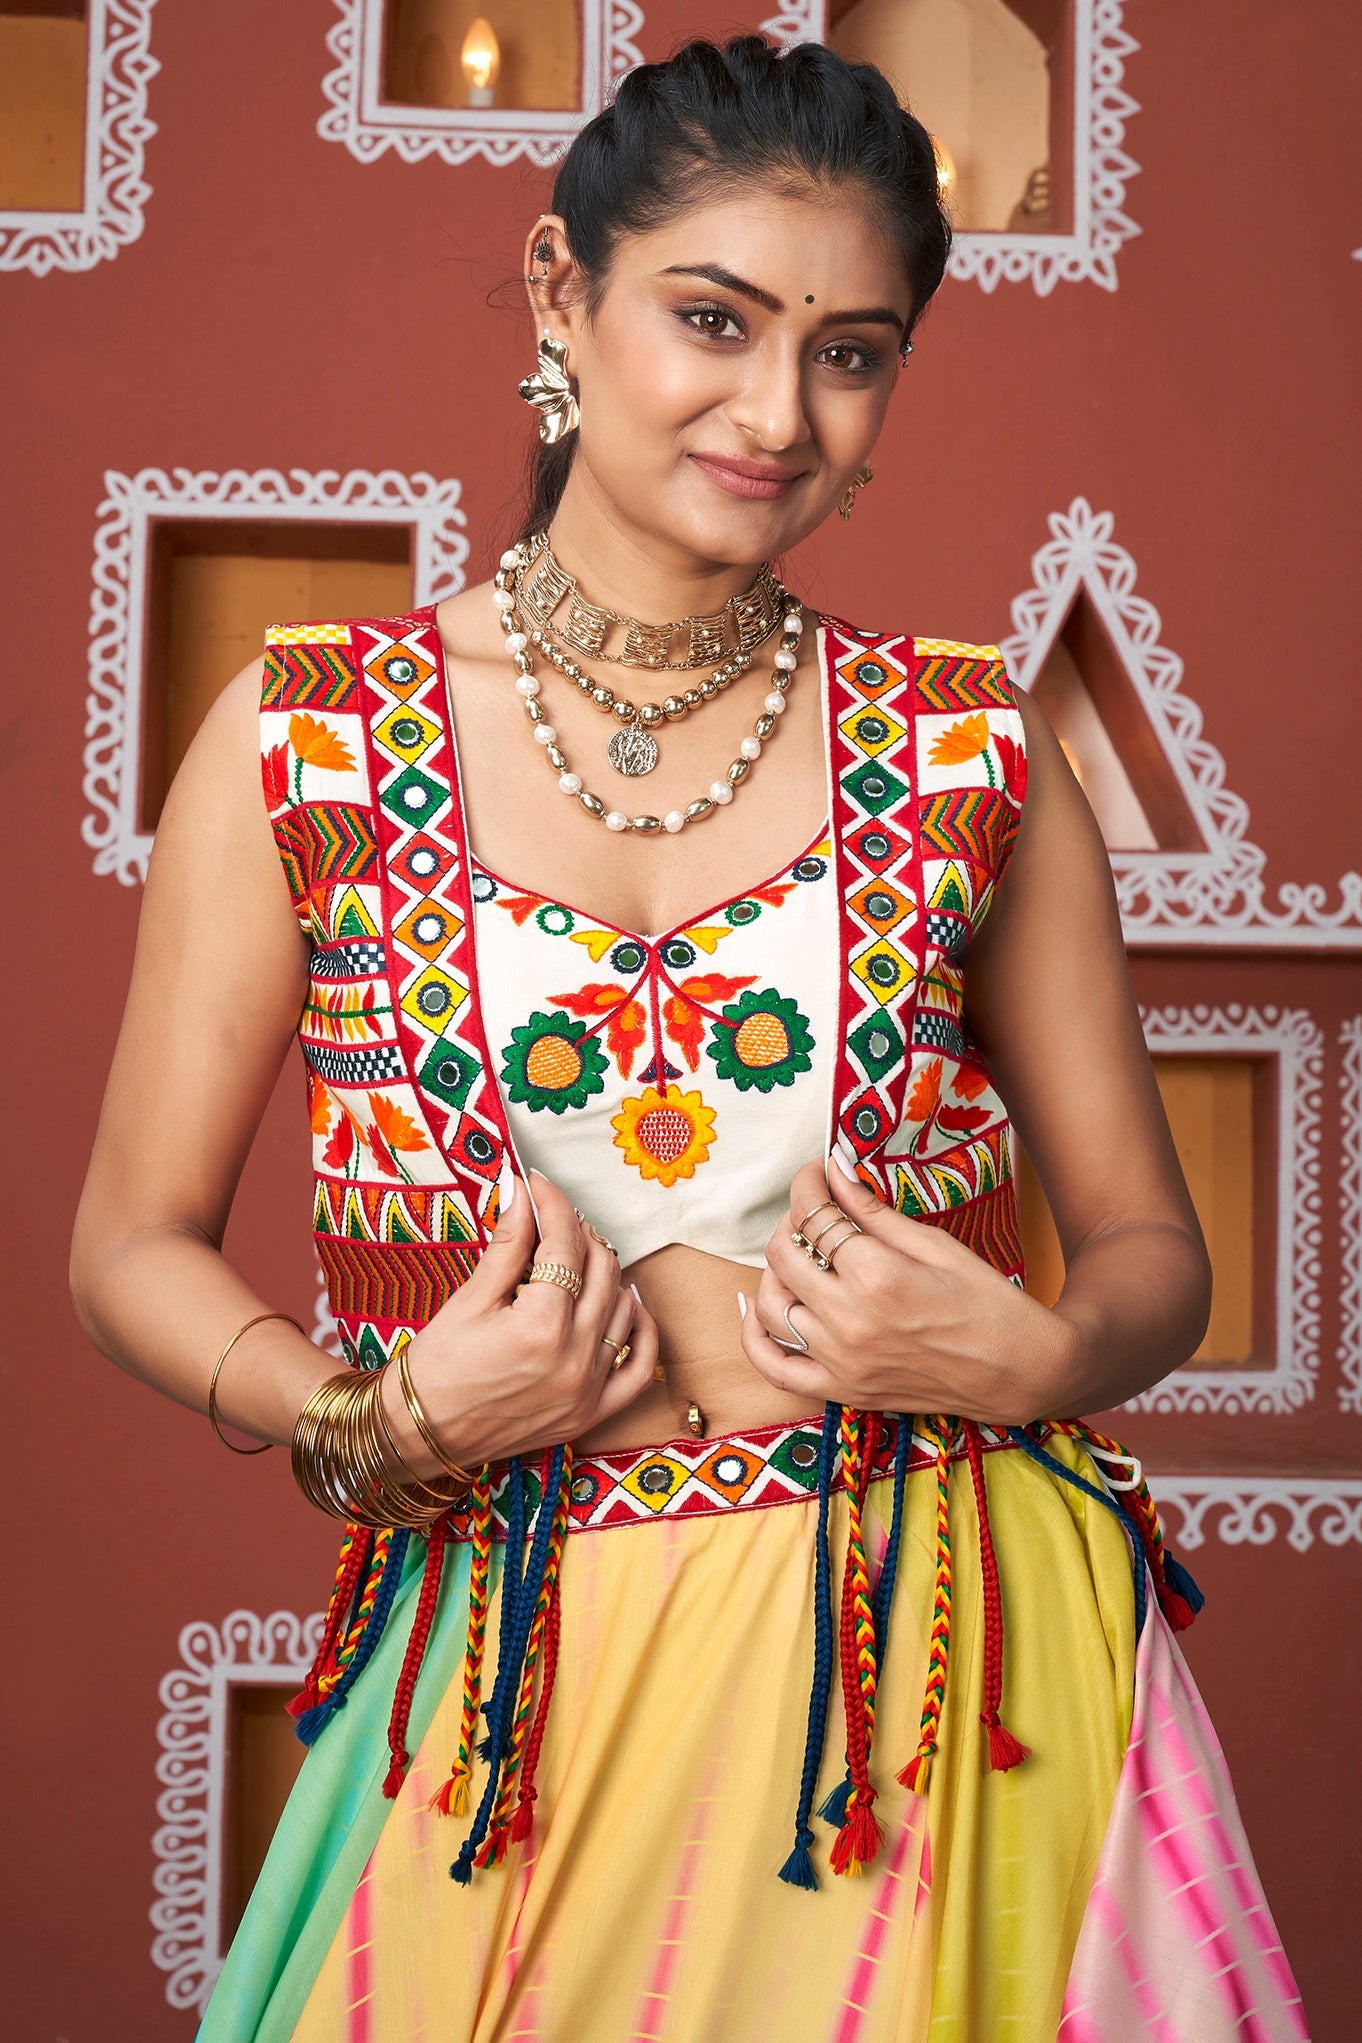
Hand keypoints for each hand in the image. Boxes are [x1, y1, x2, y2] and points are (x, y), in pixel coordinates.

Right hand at [382, 1168, 657, 1478]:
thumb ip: (508, 1243)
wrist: (419, 1435)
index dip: (553, 1204)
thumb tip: (521, 1192)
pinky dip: (639, 1330)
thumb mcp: (470, 1299)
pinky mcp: (591, 1414)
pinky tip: (625, 1303)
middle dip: (579, 1232)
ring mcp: (588, 1389)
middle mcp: (574, 1358)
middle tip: (554, 1217)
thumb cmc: (435, 1368)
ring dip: (607, 1272)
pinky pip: (639, 1368)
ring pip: (623, 1309)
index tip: (538, 1185)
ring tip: (579, 1253)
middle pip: (601, 1270)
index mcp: (540, 1326)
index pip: (565, 1245)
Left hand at [737, 1152, 1073, 1426]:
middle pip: (785, 1254)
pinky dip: (755, 1336)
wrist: (1021, 1372)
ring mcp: (841, 1361)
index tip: (816, 1170)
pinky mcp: (843, 1391)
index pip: (814, 1215)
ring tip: (801, 1253)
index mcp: (876, 1276)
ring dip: (775, 1271)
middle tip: (815, 1208)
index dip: (808, 1183)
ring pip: (771, 1305)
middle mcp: (848, 1320)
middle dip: (793, 1219)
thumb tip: (834, 1169)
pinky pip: (773, 1368)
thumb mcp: (935, 1245)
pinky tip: (758, 1308)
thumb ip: (874, 1211)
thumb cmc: (990, 1304)